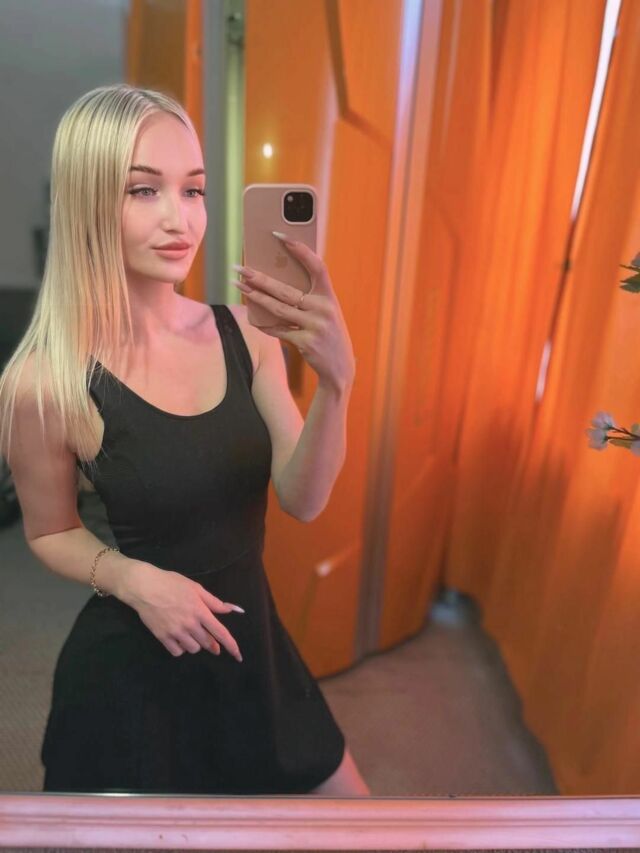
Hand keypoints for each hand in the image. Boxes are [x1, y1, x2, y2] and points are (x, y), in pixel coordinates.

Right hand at [122, 561, 243, 659]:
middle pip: (208, 643)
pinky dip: (181, 648)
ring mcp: (175, 632)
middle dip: (212, 644)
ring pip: (193, 649)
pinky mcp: (162, 637)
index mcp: (200, 611)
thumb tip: (232, 610)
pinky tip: (179, 639)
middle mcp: (190, 624)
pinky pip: (177, 652)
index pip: (220, 632)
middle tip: (209, 637)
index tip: (238, 656)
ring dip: (196, 644)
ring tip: (190, 633)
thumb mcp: (195, 588)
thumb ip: (214, 602)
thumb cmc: (172, 583)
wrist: (144, 587)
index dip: (231, 645)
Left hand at [231, 235, 355, 389]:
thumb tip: (275, 280)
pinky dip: (264, 324)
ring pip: (278, 308)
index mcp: (329, 296)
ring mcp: (315, 327)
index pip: (317, 266)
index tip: (279, 235)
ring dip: (255, 297)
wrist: (340, 367)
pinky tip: (251, 317)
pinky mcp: (306, 344)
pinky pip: (278, 330)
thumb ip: (309, 296)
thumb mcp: (326, 311)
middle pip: (286, 289)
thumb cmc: (328, 333)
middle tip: (240, 268)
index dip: (299, 249)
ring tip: (239, 286)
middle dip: (260, 278)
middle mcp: (323, 309)